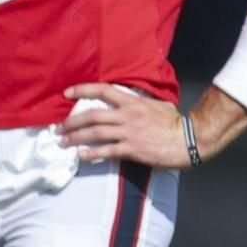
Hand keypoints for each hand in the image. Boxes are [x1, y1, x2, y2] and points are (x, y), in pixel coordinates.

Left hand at [57, 84, 192, 169]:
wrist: (188, 140)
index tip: (67, 93)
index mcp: (132, 102)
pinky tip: (80, 156)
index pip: (103, 90)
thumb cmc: (174, 122)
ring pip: (95, 133)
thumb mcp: (156, 104)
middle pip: (92, 115)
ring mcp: (129, 133)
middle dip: (71, 121)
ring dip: (75, 138)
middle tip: (58, 127)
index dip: (83, 89)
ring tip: (62, 142)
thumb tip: (126, 100)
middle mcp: (127, 115)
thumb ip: (138, 102)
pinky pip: (106, 151)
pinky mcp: (132, 149)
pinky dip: (91, 153)